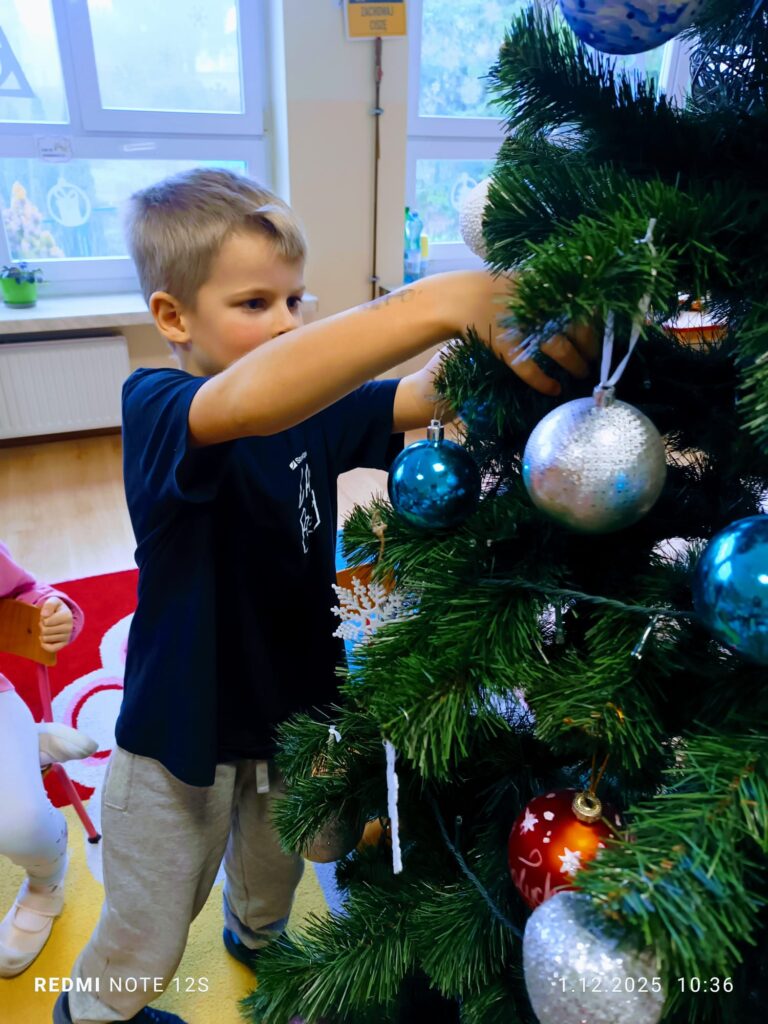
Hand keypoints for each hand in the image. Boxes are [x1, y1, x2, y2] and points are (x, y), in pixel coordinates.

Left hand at [38, 597, 73, 652]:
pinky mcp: (64, 644)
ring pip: (46, 639)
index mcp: (67, 616)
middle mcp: (69, 627)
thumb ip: (49, 605)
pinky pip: (52, 649)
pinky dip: (45, 645)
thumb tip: (44, 615)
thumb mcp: (54, 601)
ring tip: (48, 628)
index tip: (47, 615)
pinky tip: (44, 640)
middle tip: (45, 622)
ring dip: (43, 634)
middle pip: (45, 631)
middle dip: (42, 626)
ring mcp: (67, 636)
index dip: (42, 618)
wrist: (66, 616)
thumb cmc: (57, 609)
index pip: (46, 622)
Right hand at [455, 271, 598, 395]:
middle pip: (578, 330)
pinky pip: (530, 369)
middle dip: (590, 349)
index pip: (586, 308)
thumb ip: (559, 288)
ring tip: (581, 374)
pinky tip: (553, 389)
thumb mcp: (534, 280)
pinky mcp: (507, 347)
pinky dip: (543, 381)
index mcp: (550, 289)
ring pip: (560, 349)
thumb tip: (591, 296)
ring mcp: (525, 327)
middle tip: (594, 360)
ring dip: (575, 364)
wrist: (464, 298)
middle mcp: (542, 306)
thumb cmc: (504, 292)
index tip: (604, 338)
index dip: (598, 326)